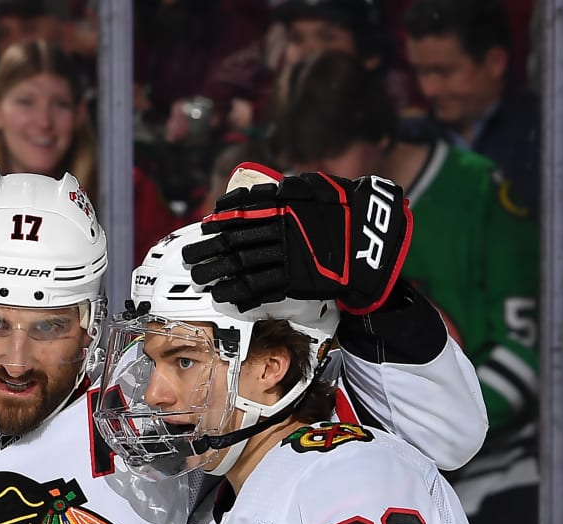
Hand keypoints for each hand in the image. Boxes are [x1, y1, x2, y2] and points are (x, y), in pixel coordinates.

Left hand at [184, 169, 412, 313]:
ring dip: (218, 273)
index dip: (220, 222)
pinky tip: (225, 296)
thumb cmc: (345, 210)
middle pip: (235, 241)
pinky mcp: (295, 280)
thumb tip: (254, 193)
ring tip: (201, 279)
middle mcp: (279, 230)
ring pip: (243, 266)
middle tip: (191, 257)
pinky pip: (261, 288)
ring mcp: (286, 257)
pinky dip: (240, 293)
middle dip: (210, 250)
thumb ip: (283, 191)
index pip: (241, 214)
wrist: (372, 238)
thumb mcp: (313, 188)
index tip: (206, 226)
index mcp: (282, 206)